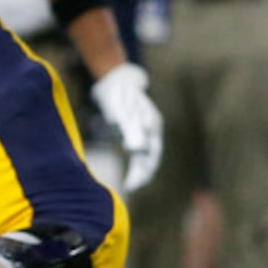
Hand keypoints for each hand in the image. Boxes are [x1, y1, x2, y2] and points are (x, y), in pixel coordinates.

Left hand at [93, 62, 162, 193]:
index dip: (144, 171)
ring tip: (131, 185)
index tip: (132, 185)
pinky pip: (140, 153)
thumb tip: (137, 150)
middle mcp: (152, 129)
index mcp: (151, 124)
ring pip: (147, 156)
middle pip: (152, 156)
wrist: (115, 80)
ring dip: (141, 171)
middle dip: (144, 174)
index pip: (151, 153)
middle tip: (131, 188)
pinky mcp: (137, 132)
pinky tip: (130, 176)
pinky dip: (136, 165)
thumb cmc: (117, 94)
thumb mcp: (121, 109)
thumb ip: (130, 128)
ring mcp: (145, 131)